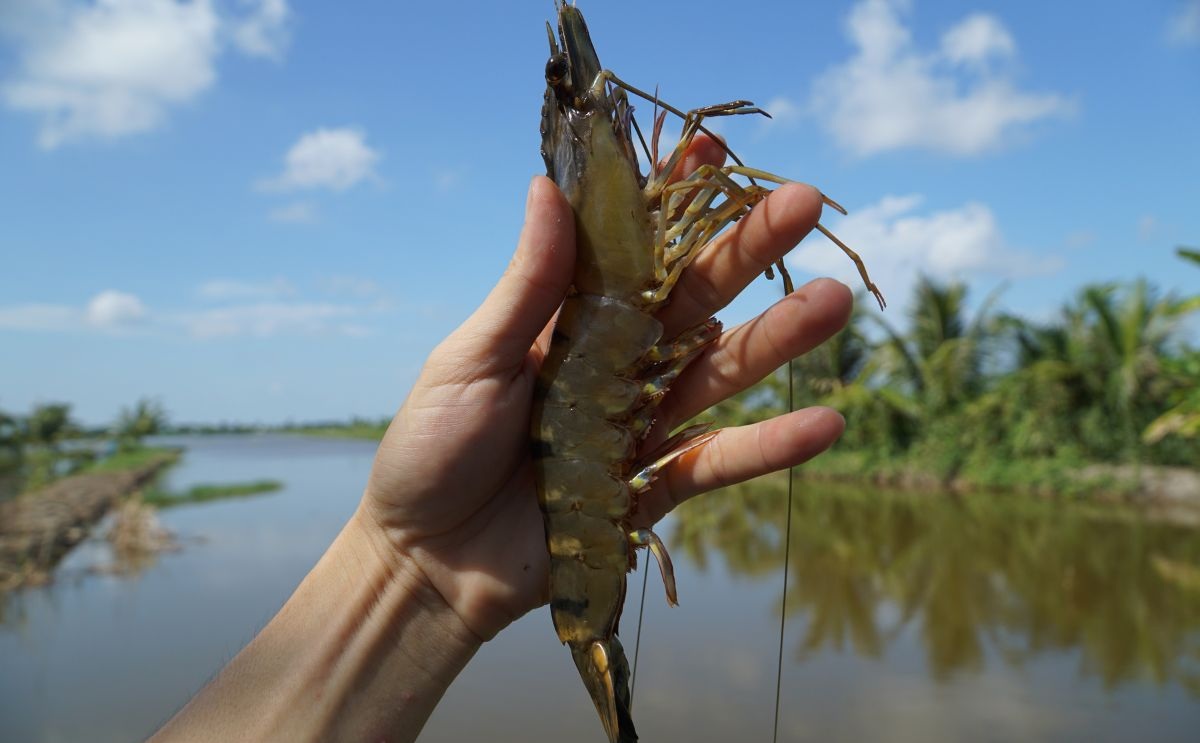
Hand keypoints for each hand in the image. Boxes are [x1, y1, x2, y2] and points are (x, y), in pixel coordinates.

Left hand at [361, 137, 852, 641]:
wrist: (426, 561)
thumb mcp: (473, 357)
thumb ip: (527, 284)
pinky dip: (770, 448)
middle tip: (806, 202)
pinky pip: (717, 463)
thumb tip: (546, 186)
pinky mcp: (651, 490)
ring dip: (778, 340)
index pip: (633, 250)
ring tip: (834, 302)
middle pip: (693, 300)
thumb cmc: (432, 448)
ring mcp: (638, 426)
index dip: (673, 202)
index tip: (714, 151)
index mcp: (568, 323)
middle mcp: (614, 365)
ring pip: (718, 373)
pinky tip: (827, 424)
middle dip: (747, 251)